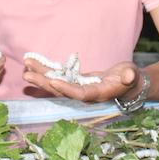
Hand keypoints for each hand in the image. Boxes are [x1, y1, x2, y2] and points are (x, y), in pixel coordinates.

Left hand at [22, 59, 139, 103]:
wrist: (127, 84)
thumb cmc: (131, 78)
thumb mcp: (132, 75)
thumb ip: (130, 76)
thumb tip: (129, 75)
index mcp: (98, 94)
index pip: (80, 94)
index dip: (66, 89)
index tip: (53, 81)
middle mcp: (84, 95)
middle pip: (61, 91)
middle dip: (44, 83)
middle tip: (27, 74)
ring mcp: (78, 88)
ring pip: (56, 84)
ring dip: (41, 76)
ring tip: (26, 66)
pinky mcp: (75, 82)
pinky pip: (58, 77)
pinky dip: (46, 71)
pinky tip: (34, 65)